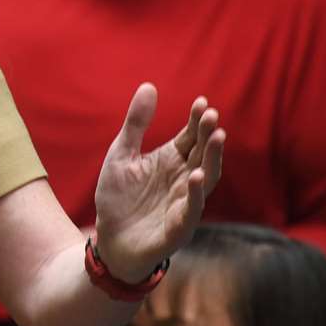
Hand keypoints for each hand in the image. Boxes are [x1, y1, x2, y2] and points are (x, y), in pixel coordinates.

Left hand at [93, 84, 225, 281]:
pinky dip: (196, 193)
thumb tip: (149, 85)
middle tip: (212, 115)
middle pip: (201, 153)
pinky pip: (192, 209)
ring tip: (216, 137)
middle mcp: (184, 179)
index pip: (191, 136)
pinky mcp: (180, 226)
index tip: (201, 102)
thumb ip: (135, 125)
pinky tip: (196, 176)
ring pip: (206, 178)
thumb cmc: (118, 198)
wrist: (109, 240)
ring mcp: (185, 202)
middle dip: (208, 134)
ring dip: (212, 158)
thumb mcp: (121, 155)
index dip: (197, 121)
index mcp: (172, 160)